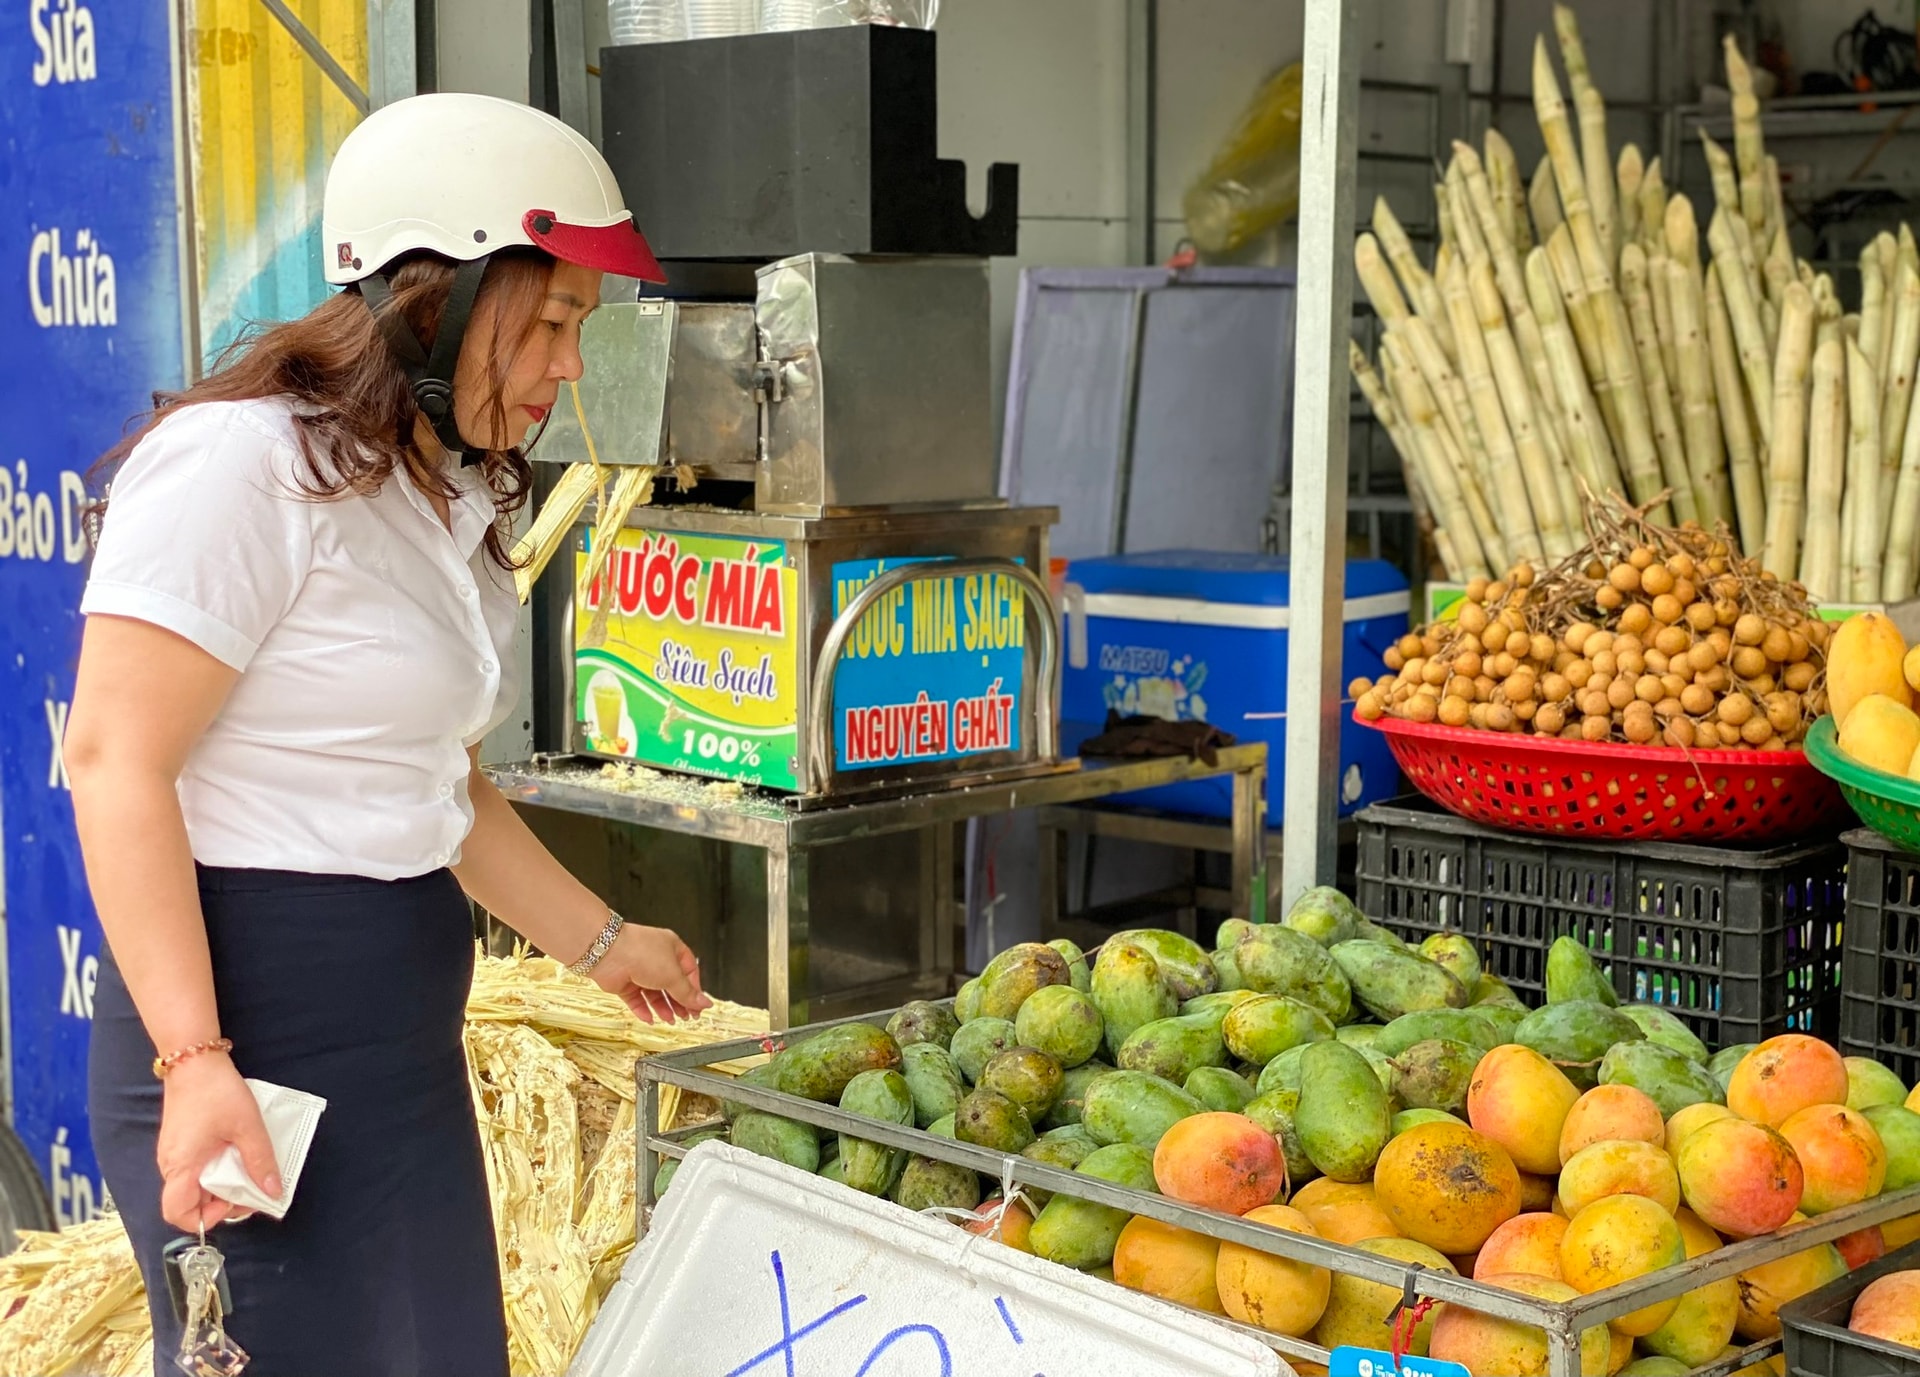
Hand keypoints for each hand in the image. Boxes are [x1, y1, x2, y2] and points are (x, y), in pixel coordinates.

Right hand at [156, 1052, 279, 1233]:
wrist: (194, 1059)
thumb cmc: (217, 1092)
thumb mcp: (247, 1127)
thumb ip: (260, 1161)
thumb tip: (273, 1192)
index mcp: (181, 1166)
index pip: (177, 1214)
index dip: (205, 1218)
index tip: (233, 1202)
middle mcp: (170, 1164)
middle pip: (189, 1202)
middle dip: (221, 1203)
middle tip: (251, 1188)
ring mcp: (172, 1153)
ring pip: (193, 1186)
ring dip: (220, 1186)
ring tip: (247, 1171)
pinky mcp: (179, 1143)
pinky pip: (194, 1169)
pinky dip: (214, 1171)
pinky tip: (235, 1155)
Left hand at [590, 924, 710, 1022]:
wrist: (608, 953)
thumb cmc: (641, 952)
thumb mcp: (673, 975)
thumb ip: (688, 993)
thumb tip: (705, 1003)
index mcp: (672, 949)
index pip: (689, 972)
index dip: (694, 990)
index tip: (698, 1007)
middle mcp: (656, 959)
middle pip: (672, 985)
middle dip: (679, 1002)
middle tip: (686, 1017)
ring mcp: (639, 971)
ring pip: (654, 994)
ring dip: (663, 1008)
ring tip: (670, 1019)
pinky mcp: (624, 982)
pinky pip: (636, 999)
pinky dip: (643, 1010)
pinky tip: (650, 1018)